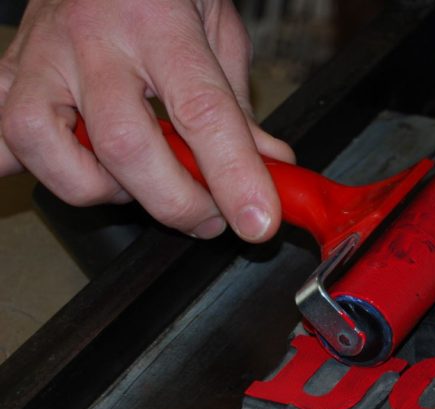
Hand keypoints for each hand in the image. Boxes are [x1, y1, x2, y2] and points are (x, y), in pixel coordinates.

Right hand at [0, 0, 294, 240]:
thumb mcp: (217, 28)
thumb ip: (239, 104)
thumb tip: (270, 165)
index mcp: (158, 23)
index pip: (202, 112)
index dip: (234, 177)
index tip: (258, 220)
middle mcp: (92, 39)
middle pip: (124, 145)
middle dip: (175, 201)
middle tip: (209, 214)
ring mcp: (41, 56)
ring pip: (43, 145)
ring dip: (97, 186)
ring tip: (133, 180)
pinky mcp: (8, 73)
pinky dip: (23, 166)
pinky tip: (67, 168)